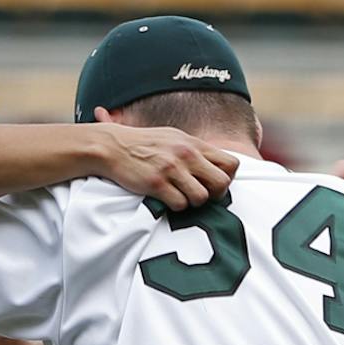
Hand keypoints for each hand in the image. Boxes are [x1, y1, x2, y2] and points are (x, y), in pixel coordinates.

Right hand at [93, 121, 236, 211]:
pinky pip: (180, 205)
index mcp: (193, 143)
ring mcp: (171, 168)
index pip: (231, 164)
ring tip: (180, 195)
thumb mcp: (174, 139)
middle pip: (222, 183)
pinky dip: (175, 206)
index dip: (227, 178)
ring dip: (193, 202)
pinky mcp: (156, 183)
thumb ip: (196, 151)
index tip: (212, 183)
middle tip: (200, 194)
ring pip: (202, 198)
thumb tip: (216, 167)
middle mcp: (186, 154)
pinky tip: (165, 198)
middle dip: (215, 195)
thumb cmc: (144, 145)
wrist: (111, 146)